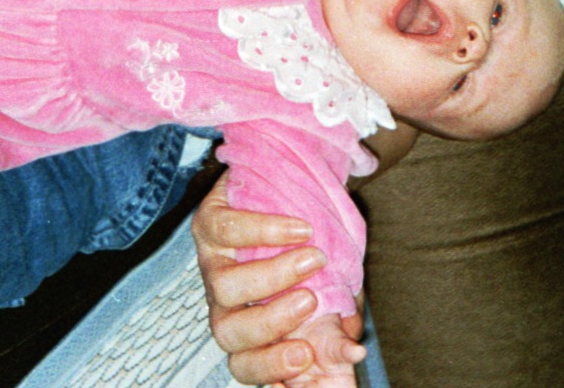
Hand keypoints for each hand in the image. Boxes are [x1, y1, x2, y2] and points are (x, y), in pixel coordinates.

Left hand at [192, 173, 364, 385]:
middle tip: (310, 301)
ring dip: (273, 275)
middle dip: (270, 323)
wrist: (290, 196)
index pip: (245, 365)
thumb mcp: (327, 300)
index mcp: (249, 330)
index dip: (268, 367)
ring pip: (225, 286)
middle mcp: (224, 304)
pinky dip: (264, 230)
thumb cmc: (308, 259)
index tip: (305, 355)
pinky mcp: (208, 223)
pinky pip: (225, 231)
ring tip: (315, 259)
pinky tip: (300, 229)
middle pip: (227, 333)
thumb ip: (336, 331)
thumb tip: (354, 352)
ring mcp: (212, 264)